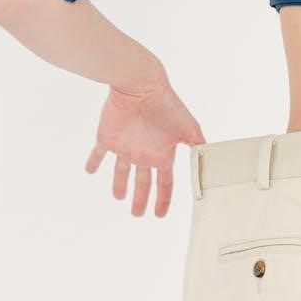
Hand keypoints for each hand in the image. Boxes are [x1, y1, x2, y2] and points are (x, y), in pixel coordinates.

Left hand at [84, 67, 205, 216]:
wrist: (142, 85)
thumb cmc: (168, 105)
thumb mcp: (190, 129)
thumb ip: (200, 149)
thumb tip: (211, 167)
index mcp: (163, 154)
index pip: (164, 183)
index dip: (163, 200)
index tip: (160, 215)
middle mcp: (145, 153)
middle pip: (142, 182)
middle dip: (141, 199)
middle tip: (138, 214)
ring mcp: (126, 146)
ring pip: (120, 172)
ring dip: (119, 185)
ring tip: (118, 198)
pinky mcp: (107, 136)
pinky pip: (98, 153)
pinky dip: (93, 162)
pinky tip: (89, 171)